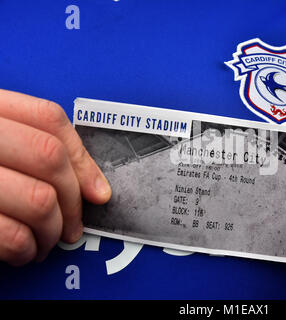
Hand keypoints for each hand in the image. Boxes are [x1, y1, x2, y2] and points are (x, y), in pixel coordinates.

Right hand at [0, 89, 110, 265]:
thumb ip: (30, 147)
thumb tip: (92, 187)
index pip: (49, 120)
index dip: (82, 159)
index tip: (97, 191)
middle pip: (50, 159)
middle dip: (73, 202)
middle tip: (73, 225)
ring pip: (39, 199)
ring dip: (53, 231)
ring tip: (48, 241)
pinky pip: (9, 234)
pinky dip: (26, 249)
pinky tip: (24, 251)